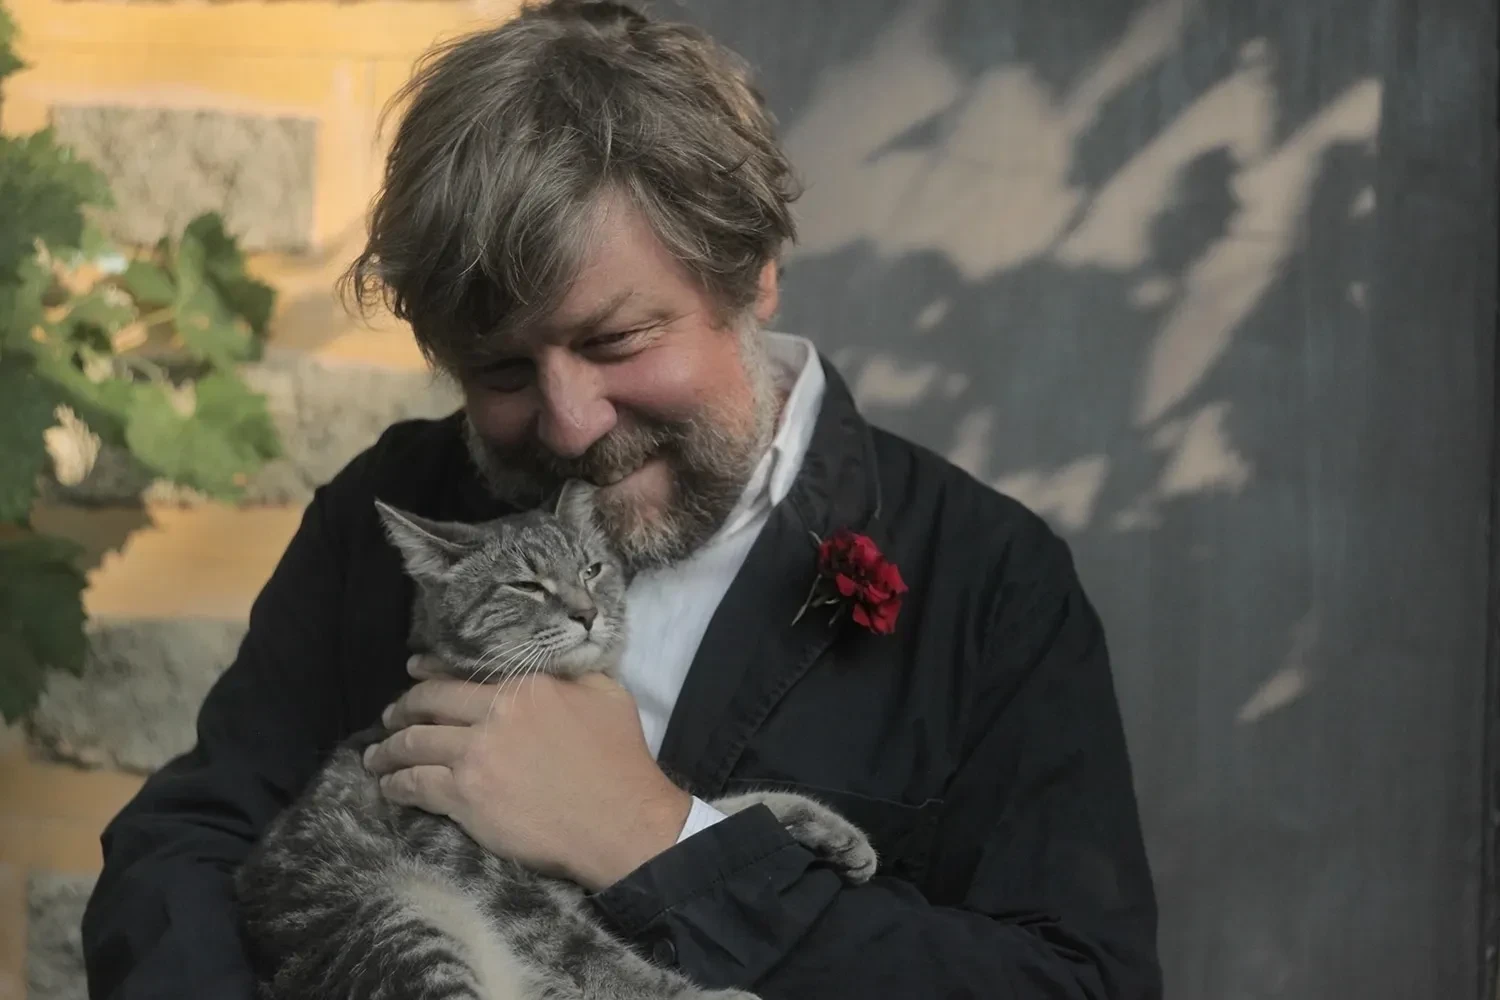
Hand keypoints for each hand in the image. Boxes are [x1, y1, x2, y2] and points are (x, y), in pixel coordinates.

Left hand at [364, 656, 691, 890]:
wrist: (619, 821)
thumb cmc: (620, 760)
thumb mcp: (607, 695)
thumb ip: (573, 674)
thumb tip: (555, 664)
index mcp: (525, 687)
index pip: (463, 673)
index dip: (430, 670)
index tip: (413, 670)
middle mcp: (493, 715)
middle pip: (429, 704)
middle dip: (402, 708)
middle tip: (389, 717)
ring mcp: (475, 756)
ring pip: (414, 744)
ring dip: (389, 749)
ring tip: (376, 755)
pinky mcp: (466, 797)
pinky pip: (416, 785)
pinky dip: (397, 784)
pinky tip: (389, 786)